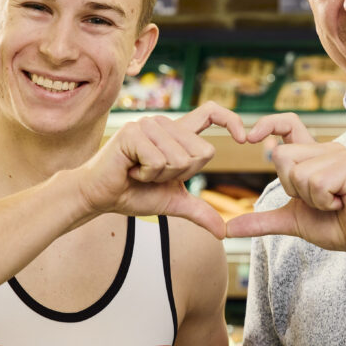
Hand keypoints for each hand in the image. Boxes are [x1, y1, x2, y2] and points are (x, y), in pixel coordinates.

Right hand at [77, 102, 246, 237]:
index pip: (211, 112)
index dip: (232, 120)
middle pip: (202, 152)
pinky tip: (131, 171)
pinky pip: (159, 161)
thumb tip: (224, 232)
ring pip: (181, 159)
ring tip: (140, 172)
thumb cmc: (133, 194)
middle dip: (181, 175)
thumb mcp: (173, 202)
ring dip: (161, 176)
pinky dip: (147, 175)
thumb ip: (199, 211)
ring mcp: (149, 125)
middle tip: (153, 174)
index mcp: (177, 134)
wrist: (99, 197)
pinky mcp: (133, 132)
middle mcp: (165, 124)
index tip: (246, 138)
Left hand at [224, 113, 345, 267]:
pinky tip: (340, 203)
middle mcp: (326, 150)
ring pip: (298, 172)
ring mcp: (339, 156)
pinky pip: (316, 182)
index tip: (248, 137)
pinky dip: (323, 201)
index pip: (287, 124)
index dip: (267, 124)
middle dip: (292, 187)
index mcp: (313, 156)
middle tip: (318, 200)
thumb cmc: (335, 226)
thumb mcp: (291, 221)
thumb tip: (228, 229)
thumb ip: (261, 221)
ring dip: (310, 198)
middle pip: (282, 157)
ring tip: (332, 202)